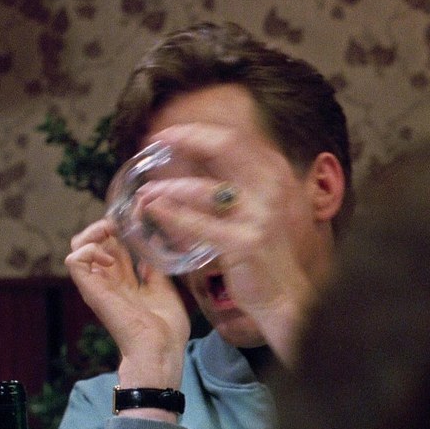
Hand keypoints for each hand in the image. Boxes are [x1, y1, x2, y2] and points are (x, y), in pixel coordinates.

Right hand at [65, 218, 189, 391]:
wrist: (160, 350)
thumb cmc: (166, 330)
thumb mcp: (165, 290)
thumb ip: (155, 271)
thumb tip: (152, 249)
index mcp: (127, 282)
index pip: (114, 247)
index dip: (120, 230)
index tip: (135, 220)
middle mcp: (110, 281)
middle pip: (94, 243)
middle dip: (106, 226)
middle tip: (121, 223)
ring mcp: (99, 285)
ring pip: (78, 247)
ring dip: (93, 233)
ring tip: (110, 232)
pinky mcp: (92, 290)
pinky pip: (73, 260)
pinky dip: (87, 249)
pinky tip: (106, 253)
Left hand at [135, 122, 325, 361]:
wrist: (284, 296)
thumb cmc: (262, 254)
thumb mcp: (256, 210)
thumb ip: (232, 187)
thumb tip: (193, 162)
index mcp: (274, 175)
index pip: (234, 139)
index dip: (197, 132)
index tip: (167, 133)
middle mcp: (272, 188)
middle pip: (225, 147)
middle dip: (185, 139)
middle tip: (153, 142)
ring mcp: (261, 214)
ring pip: (207, 190)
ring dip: (171, 188)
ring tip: (146, 191)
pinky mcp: (245, 242)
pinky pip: (202, 225)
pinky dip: (174, 216)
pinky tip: (155, 211)